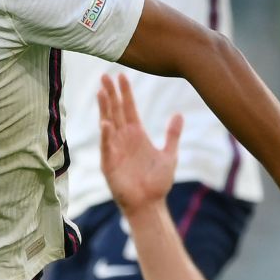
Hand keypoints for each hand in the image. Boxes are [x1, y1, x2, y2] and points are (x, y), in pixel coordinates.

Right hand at [98, 75, 179, 213]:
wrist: (150, 204)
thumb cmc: (157, 182)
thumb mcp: (169, 155)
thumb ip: (172, 134)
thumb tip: (179, 114)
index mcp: (137, 134)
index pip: (129, 108)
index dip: (125, 92)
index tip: (121, 76)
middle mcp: (124, 139)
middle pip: (116, 111)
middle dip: (111, 94)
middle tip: (105, 75)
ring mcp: (115, 150)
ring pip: (108, 124)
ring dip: (104, 109)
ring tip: (101, 92)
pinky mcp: (110, 164)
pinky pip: (107, 147)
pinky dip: (106, 136)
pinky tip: (106, 123)